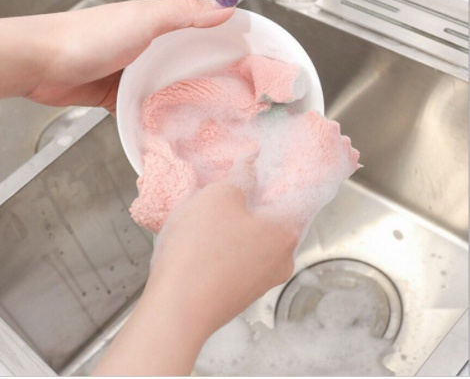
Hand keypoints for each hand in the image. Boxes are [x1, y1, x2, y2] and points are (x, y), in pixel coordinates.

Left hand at [0, 0, 236, 112]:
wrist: (41, 63)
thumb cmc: (88, 37)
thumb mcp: (144, 19)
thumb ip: (184, 14)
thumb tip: (227, 5)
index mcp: (158, 23)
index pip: (200, 27)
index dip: (225, 38)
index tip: (251, 55)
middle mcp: (149, 47)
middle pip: (186, 61)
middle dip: (209, 75)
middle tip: (237, 95)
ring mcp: (134, 73)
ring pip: (168, 87)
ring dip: (184, 99)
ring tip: (211, 117)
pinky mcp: (119, 96)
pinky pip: (146, 108)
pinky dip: (157, 117)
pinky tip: (172, 129)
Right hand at [93, 182, 299, 375]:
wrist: (175, 309)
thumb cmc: (200, 249)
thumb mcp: (220, 196)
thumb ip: (242, 175)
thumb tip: (252, 163)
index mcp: (286, 232)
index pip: (297, 194)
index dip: (278, 176)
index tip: (261, 166)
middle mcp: (282, 260)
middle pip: (273, 218)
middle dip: (251, 200)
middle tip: (227, 186)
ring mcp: (261, 281)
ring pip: (253, 239)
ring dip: (235, 224)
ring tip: (208, 212)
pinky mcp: (238, 294)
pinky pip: (238, 259)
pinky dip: (225, 246)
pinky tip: (201, 240)